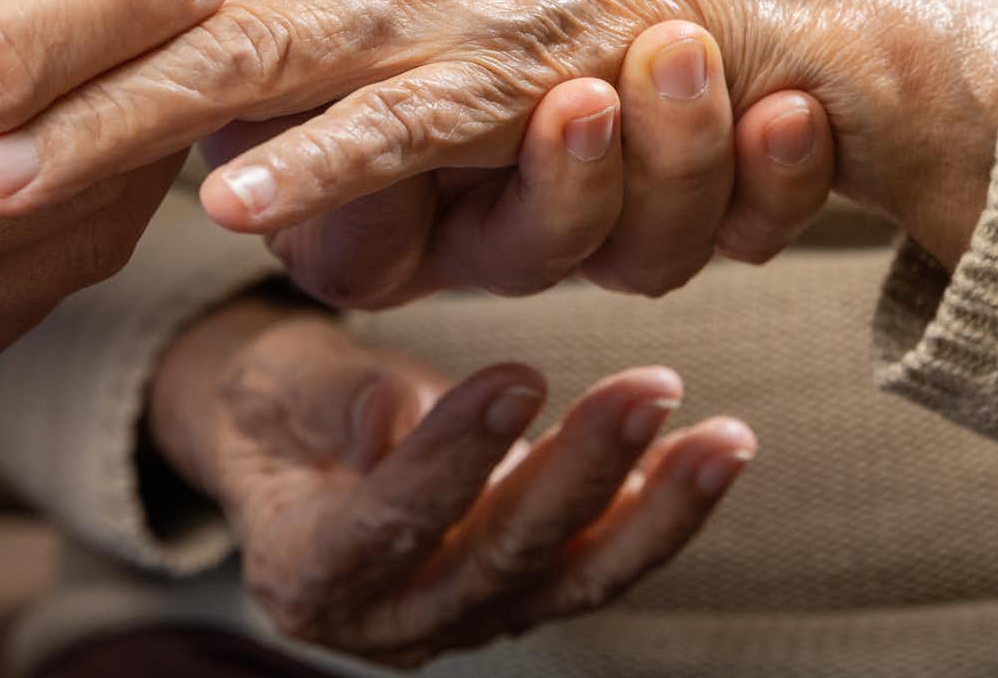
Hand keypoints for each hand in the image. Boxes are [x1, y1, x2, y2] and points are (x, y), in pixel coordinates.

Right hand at [148, 300, 752, 666]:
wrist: (293, 450)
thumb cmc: (276, 406)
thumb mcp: (274, 387)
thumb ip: (333, 401)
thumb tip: (393, 414)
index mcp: (307, 574)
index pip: (387, 526)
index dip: (452, 458)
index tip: (517, 377)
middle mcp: (389, 620)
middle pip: (497, 558)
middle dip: (582, 474)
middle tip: (648, 390)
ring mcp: (464, 620)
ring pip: (571, 578)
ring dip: (656, 508)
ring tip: (723, 438)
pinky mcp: (521, 599)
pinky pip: (599, 567)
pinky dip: (661, 515)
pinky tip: (713, 456)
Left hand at [243, 33, 836, 308]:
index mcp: (640, 124)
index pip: (753, 186)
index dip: (785, 170)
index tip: (803, 109)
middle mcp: (565, 200)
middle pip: (667, 242)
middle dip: (690, 165)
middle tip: (692, 70)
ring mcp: (463, 232)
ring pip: (550, 251)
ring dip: (574, 180)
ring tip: (576, 100)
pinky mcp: (347, 240)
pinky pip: (369, 240)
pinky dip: (351, 185)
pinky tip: (359, 173)